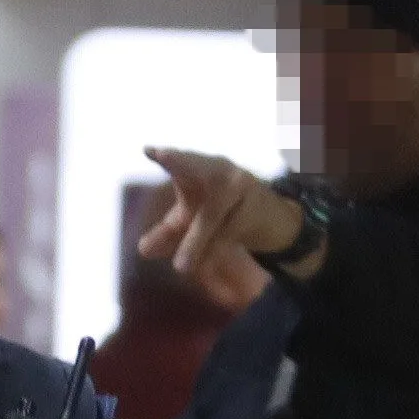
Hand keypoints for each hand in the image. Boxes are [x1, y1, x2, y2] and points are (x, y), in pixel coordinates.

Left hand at [141, 150, 306, 298]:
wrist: (276, 219)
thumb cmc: (224, 213)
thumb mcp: (191, 221)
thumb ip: (165, 233)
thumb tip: (142, 250)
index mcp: (200, 168)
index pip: (182, 162)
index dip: (167, 158)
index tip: (148, 150)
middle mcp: (220, 170)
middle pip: (197, 166)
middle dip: (179, 160)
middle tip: (162, 155)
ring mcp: (240, 186)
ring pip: (210, 214)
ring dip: (195, 241)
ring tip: (180, 269)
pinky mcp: (255, 209)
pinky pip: (228, 233)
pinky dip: (213, 251)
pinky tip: (203, 266)